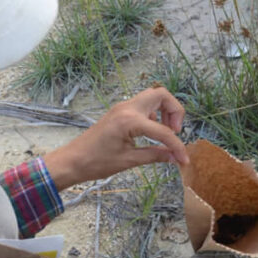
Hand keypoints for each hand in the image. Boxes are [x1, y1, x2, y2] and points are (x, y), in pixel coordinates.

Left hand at [43, 86, 188, 190]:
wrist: (72, 160)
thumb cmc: (96, 162)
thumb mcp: (129, 161)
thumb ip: (155, 155)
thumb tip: (175, 157)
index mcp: (129, 121)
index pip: (163, 131)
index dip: (177, 146)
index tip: (184, 159)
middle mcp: (127, 108)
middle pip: (161, 95)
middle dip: (175, 111)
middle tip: (175, 131)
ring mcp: (122, 107)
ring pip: (153, 96)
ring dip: (165, 110)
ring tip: (165, 132)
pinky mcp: (120, 112)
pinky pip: (143, 104)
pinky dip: (154, 113)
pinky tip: (152, 131)